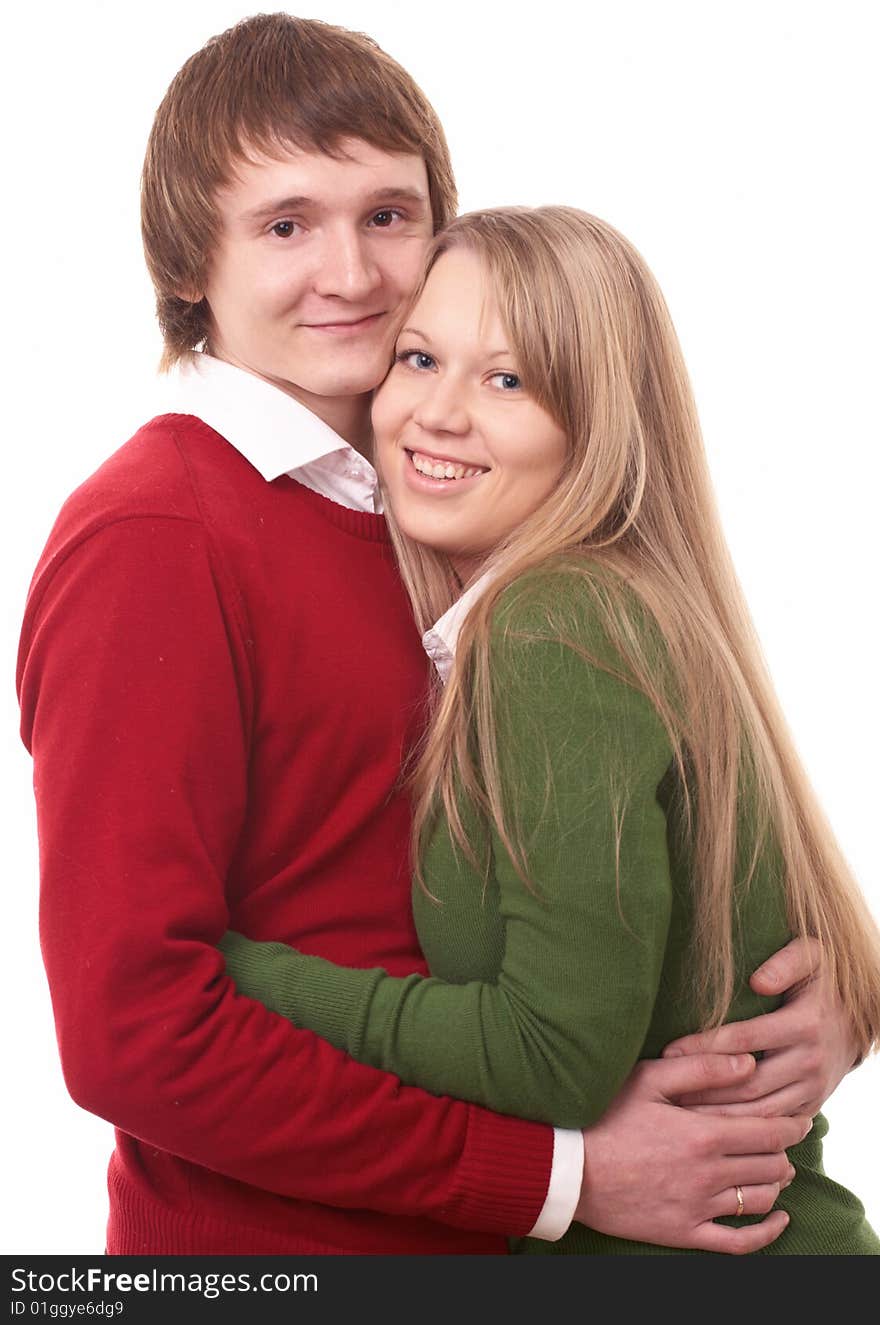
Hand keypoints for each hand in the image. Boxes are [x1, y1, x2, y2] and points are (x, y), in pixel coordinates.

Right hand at [576, 1055, 808, 1253]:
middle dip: (784, 1151)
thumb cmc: (604, 1115)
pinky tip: (778, 1219)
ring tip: (776, 1169)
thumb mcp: (648, 1079)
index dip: (791, 1125)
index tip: (800, 1117)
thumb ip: (702, 1068)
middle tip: (783, 1140)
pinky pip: (740, 1243)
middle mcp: (707, 1175)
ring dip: (776, 1184)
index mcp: (702, 1134)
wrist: (567, 1167)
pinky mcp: (684, 1233)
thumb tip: (749, 1062)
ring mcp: (698, 1208)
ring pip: (759, 1200)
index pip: (768, 1132)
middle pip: (770, 1166)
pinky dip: (767, 1233)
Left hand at [662, 938, 859, 1116]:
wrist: (859, 1020)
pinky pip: (774, 1125)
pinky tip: (711, 1127)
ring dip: (720, 1116)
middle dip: (704, 1090)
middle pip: (748, 1083)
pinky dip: (743, 1129)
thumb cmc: (821, 982)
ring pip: (760, 1112)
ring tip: (679, 1115)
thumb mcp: (812, 957)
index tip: (668, 1050)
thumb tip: (757, 982)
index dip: (704, 1046)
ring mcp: (813, 1088)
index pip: (744, 1038)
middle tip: (665, 1091)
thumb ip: (785, 962)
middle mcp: (810, 1060)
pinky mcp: (812, 1106)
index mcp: (805, 1024)